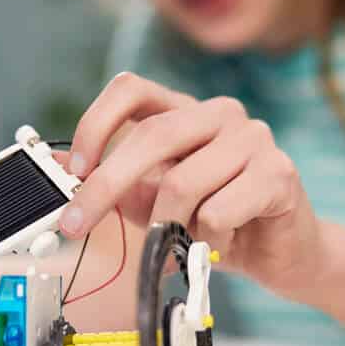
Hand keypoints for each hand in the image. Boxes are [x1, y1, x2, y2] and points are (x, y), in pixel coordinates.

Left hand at [58, 72, 328, 294]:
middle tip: (76, 225)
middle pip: (152, 135)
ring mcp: (254, 138)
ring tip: (182, 245)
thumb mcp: (154, 205)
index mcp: (185, 112)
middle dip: (105, 186)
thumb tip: (61, 175)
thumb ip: (119, 188)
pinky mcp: (279, 173)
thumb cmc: (216, 224)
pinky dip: (208, 241)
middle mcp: (220, 114)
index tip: (73, 168)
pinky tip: (222, 244)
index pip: (131, 90)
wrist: (283, 255)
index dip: (95, 124)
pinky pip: (218, 211)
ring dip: (170, 228)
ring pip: (182, 184)